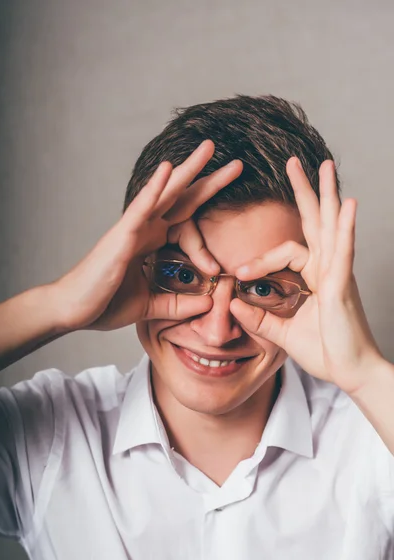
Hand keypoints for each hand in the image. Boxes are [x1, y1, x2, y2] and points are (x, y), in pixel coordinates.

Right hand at [50, 140, 242, 331]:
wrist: (74, 311)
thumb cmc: (105, 303)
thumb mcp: (151, 305)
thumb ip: (178, 304)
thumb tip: (209, 303)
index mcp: (152, 241)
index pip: (187, 216)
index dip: (209, 205)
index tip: (233, 209)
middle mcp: (145, 229)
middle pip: (182, 198)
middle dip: (208, 179)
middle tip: (237, 164)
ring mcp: (133, 229)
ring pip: (164, 193)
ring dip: (187, 171)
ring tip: (209, 148)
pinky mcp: (121, 237)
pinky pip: (140, 208)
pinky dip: (154, 188)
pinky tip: (168, 169)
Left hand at [230, 157, 382, 394]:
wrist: (350, 372)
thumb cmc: (325, 351)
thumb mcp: (283, 333)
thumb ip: (259, 319)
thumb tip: (233, 305)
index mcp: (316, 276)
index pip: (287, 251)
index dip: (261, 259)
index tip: (240, 273)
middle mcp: (328, 268)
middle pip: (315, 222)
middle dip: (305, 191)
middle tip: (295, 162)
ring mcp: (338, 274)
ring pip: (330, 227)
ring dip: (326, 195)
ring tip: (323, 166)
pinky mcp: (343, 286)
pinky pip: (343, 252)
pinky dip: (344, 228)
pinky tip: (346, 204)